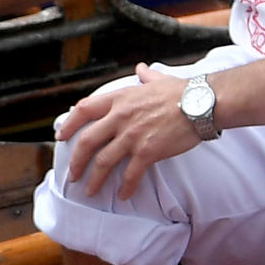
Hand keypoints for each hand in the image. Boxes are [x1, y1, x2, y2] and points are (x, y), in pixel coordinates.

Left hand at [54, 67, 203, 203]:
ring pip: (103, 162)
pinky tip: (123, 196)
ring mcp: (132, 135)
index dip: (69, 124)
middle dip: (76, 161)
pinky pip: (131, 174)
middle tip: (72, 174)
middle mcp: (120, 117)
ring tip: (90, 191)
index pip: (83, 110)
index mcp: (119, 99)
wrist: (203, 103)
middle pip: (87, 141)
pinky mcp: (147, 152)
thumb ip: (145, 76)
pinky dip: (125, 187)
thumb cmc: (182, 91)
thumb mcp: (157, 80)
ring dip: (94, 180)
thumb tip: (141, 68)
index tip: (61, 136)